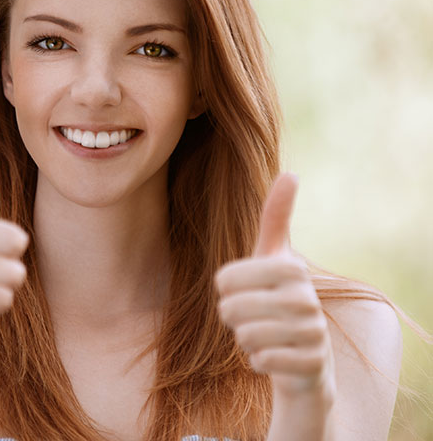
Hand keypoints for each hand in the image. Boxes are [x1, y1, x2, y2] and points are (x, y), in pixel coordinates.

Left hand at [214, 174, 334, 399]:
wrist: (306, 356)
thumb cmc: (279, 297)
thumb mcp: (273, 256)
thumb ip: (276, 217)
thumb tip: (292, 173)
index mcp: (290, 267)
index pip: (223, 279)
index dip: (225, 290)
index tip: (246, 290)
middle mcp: (307, 298)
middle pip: (230, 309)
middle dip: (233, 318)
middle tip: (255, 317)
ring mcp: (313, 332)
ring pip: (244, 336)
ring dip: (246, 340)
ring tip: (266, 335)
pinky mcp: (313, 365)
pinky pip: (260, 361)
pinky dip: (259, 361)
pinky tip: (276, 356)